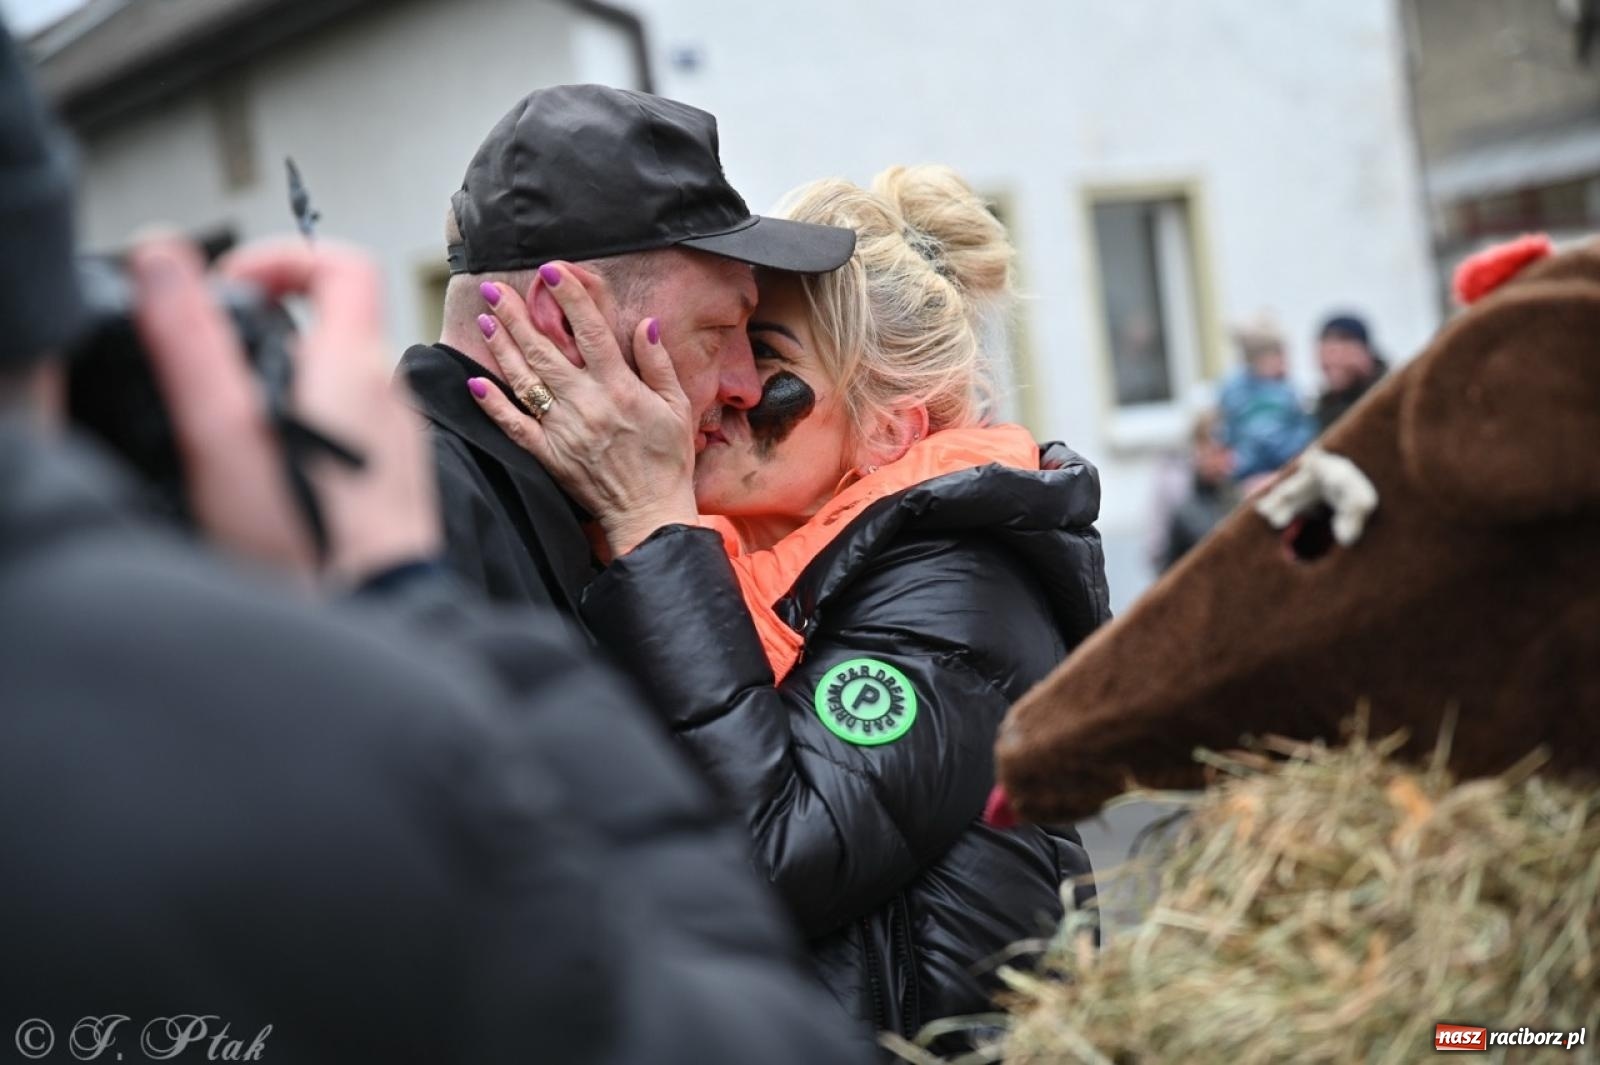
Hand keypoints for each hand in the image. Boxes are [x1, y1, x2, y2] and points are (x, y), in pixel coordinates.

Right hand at [130, 235, 440, 585]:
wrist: (374, 618)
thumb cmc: (301, 540)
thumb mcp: (223, 432)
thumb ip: (191, 341)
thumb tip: (164, 257)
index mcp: (356, 366)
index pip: (342, 266)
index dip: (284, 260)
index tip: (230, 287)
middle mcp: (390, 396)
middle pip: (334, 327)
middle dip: (267, 330)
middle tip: (211, 365)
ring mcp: (400, 442)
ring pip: (339, 384)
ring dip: (285, 385)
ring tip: (233, 428)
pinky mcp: (395, 485)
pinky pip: (352, 433)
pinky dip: (310, 432)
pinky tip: (272, 477)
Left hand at [469, 263, 697, 555]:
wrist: (649, 513)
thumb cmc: (668, 459)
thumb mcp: (677, 407)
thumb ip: (658, 364)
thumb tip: (644, 323)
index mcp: (619, 388)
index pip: (590, 331)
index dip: (570, 297)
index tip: (552, 270)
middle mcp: (586, 404)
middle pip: (545, 350)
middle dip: (517, 315)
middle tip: (495, 288)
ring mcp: (562, 430)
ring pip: (525, 381)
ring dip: (502, 348)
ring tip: (486, 319)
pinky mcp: (548, 455)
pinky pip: (514, 426)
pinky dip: (492, 405)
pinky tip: (474, 381)